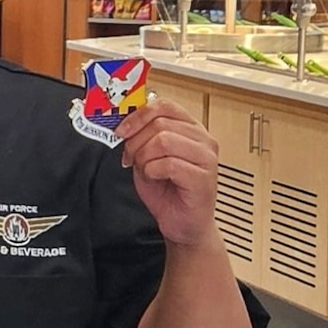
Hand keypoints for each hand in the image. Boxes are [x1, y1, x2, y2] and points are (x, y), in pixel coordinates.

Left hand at [118, 98, 220, 246]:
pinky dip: (152, 171)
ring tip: (146, 170)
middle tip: (131, 158)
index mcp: (190, 129)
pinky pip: (168, 164)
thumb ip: (139, 137)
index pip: (164, 105)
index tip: (121, 130)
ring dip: (144, 157)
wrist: (182, 222)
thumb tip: (121, 122)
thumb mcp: (146, 157)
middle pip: (159, 123)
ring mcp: (207, 157)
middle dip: (136, 142)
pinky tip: (156, 179)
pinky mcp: (204, 177)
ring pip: (163, 141)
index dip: (137, 115)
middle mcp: (203, 139)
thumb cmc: (167, 190)